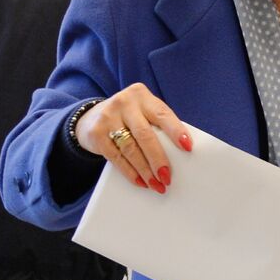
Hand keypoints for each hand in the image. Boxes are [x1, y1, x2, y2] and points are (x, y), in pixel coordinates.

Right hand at [76, 83, 192, 192]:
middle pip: (145, 135)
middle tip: (167, 177)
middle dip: (158, 159)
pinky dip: (130, 172)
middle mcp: (124, 103)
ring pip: (131, 149)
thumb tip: (180, 153)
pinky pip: (116, 157)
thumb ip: (158, 125)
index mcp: (141, 95)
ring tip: (156, 184)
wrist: (91, 116)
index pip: (162, 114)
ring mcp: (107, 117)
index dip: (176, 131)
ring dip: (145, 170)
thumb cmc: (129, 117)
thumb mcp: (143, 112)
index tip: (188, 147)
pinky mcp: (96, 134)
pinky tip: (140, 181)